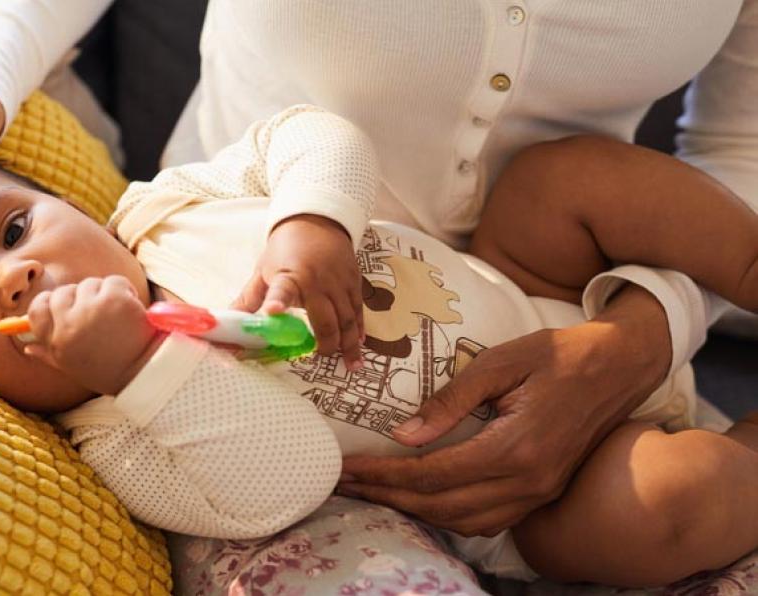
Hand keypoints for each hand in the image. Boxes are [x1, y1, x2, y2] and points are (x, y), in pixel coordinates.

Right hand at [23, 276, 158, 395]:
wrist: (145, 373)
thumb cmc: (108, 370)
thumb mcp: (72, 366)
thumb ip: (48, 354)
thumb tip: (28, 347)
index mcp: (57, 341)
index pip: (37, 309)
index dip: (48, 303)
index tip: (64, 305)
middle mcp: (70, 324)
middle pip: (63, 292)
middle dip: (79, 296)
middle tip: (97, 311)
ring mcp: (92, 310)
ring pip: (90, 284)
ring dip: (103, 293)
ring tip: (116, 315)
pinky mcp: (115, 300)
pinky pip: (113, 281)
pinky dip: (123, 290)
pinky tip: (130, 308)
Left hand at [232, 214, 363, 368]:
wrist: (316, 221)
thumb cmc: (285, 249)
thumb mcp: (263, 272)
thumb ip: (248, 301)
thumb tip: (227, 325)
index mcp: (289, 276)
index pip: (281, 291)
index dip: (277, 302)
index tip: (271, 312)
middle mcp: (317, 280)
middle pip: (325, 319)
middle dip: (326, 342)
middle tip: (321, 357)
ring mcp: (339, 282)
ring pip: (347, 318)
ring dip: (348, 343)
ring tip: (350, 364)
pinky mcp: (354, 282)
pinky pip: (358, 310)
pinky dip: (359, 329)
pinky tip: (359, 345)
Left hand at [339, 285, 671, 535]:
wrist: (619, 365)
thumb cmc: (558, 354)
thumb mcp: (499, 363)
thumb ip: (451, 401)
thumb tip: (403, 434)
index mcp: (515, 447)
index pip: (432, 475)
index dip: (384, 475)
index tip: (347, 468)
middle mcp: (528, 482)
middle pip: (441, 507)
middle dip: (388, 497)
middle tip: (346, 484)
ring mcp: (539, 493)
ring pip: (464, 522)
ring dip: (415, 512)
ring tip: (376, 490)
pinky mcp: (543, 493)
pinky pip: (488, 520)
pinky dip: (449, 516)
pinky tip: (423, 498)